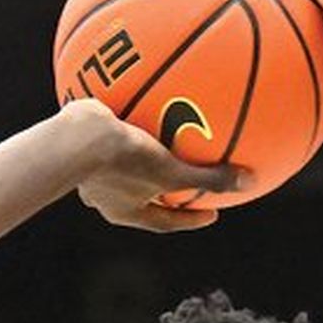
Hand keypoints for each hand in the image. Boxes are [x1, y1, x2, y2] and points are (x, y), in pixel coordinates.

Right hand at [56, 96, 238, 233]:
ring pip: (124, 165)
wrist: (73, 138)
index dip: (190, 220)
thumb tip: (249, 182)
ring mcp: (90, 170)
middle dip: (165, 188)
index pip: (165, 222)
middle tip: (188, 179)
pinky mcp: (80, 142)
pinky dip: (128, 123)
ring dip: (144, 154)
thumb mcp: (171, 172)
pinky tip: (141, 99)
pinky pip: (112, 133)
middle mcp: (106, 196)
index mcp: (125, 210)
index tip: (212, 213)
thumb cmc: (121, 161)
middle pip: (143, 195)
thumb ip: (209, 178)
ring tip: (163, 138)